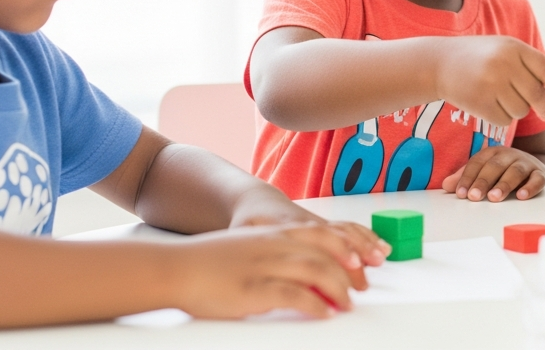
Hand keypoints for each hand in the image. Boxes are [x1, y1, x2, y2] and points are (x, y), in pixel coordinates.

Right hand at [167, 224, 377, 318]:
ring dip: (338, 289)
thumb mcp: (252, 246)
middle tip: (362, 288)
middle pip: (328, 252)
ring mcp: (265, 265)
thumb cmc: (212, 261)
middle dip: (351, 271)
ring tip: (346, 304)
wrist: (176, 268)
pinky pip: (294, 295)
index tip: (367, 260)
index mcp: (276, 232)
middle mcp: (275, 244)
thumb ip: (280, 251)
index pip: (326, 234)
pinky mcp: (253, 289)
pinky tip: (323, 312)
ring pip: (317, 270)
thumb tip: (309, 268)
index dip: (351, 247)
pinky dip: (315, 305)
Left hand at [228, 188, 389, 270]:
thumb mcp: (243, 235)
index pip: (322, 241)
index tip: (352, 269)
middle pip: (339, 239)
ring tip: (382, 258)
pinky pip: (352, 229)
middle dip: (357, 258)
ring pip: (349, 232)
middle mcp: (311, 225)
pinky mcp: (326, 226)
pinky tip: (382, 247)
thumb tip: (264, 265)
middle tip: (364, 281)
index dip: (339, 255)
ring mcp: (320, 225)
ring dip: (367, 245)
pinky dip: (369, 237)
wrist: (257, 203)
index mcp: (292, 227)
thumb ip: (254, 248)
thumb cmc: (249, 222)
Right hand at [435, 36, 544, 126]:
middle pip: (538, 96)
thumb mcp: (505, 49)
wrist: (439, 63)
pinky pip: (504, 120)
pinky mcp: (479, 103)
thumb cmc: (480, 57)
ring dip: (517, 110)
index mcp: (514, 48)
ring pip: (521, 110)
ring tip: (503, 98)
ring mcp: (490, 84)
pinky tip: (489, 104)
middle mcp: (504, 64)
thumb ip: (530, 63)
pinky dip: (501, 117)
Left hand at [441, 146, 544, 201]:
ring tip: (494, 197)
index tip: (460, 193)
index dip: (467, 177)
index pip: (477, 163)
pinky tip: (521, 196)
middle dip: (483, 181)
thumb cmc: (504, 172)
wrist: (535, 169)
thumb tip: (446, 185)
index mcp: (493, 152)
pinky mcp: (540, 174)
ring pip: (515, 171)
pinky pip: (537, 179)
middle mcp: (509, 155)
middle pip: (495, 166)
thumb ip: (466, 177)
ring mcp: (526, 163)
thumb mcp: (484, 172)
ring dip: (504, 184)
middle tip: (474, 196)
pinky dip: (530, 187)